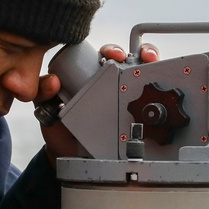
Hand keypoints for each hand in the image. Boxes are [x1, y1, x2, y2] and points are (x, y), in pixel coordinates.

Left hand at [38, 42, 159, 166]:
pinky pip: (152, 101)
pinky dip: (161, 92)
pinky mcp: (138, 116)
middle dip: (141, 54)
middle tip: (142, 59)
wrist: (72, 158)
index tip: (115, 55)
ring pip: (145, 77)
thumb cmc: (62, 129)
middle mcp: (113, 83)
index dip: (113, 50)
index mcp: (92, 76)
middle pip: (132, 61)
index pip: (106, 55)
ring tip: (154, 68)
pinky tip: (164, 89)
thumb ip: (44, 93)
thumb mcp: (48, 109)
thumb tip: (53, 82)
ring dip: (154, 68)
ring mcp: (127, 98)